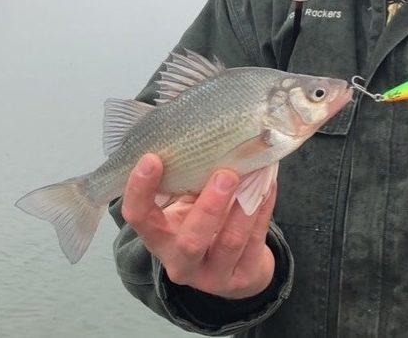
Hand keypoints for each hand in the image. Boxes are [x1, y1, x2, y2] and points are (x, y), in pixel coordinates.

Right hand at [121, 154, 276, 298]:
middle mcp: (182, 262)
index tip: (152, 158)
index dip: (140, 190)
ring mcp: (214, 276)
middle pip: (190, 242)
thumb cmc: (203, 223)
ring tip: (256, 173)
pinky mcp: (243, 276)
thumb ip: (186, 178)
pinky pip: (257, 240)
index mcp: (160, 239)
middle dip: (209, 207)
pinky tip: (268, 183)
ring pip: (230, 242)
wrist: (234, 266)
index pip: (139, 218)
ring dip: (245, 205)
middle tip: (225, 174)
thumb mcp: (187, 204)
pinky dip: (264, 207)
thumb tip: (196, 130)